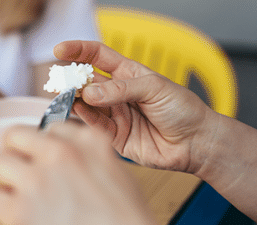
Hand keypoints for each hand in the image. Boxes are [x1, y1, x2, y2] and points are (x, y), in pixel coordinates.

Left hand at [0, 123, 180, 224]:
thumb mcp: (117, 175)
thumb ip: (88, 159)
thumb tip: (63, 162)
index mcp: (89, 142)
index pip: (49, 128)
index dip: (41, 148)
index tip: (40, 161)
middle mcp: (61, 154)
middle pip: (15, 136)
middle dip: (14, 156)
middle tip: (18, 176)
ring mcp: (38, 181)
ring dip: (1, 181)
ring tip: (12, 198)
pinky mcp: (20, 211)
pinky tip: (9, 219)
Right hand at [55, 40, 219, 172]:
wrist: (196, 142)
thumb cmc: (183, 110)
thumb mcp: (154, 89)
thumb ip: (121, 89)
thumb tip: (90, 91)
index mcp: (129, 74)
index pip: (98, 57)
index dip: (79, 51)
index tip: (60, 51)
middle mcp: (119, 94)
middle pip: (88, 82)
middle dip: (72, 79)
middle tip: (60, 80)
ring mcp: (117, 115)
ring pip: (88, 104)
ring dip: (75, 99)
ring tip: (66, 95)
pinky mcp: (116, 136)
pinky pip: (95, 125)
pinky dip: (85, 117)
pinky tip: (79, 109)